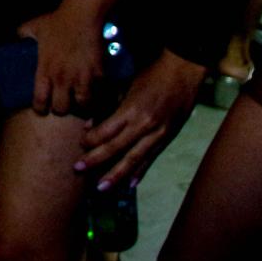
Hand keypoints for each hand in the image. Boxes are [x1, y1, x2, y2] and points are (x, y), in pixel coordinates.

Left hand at [18, 7, 103, 117]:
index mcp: (44, 71)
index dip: (40, 109)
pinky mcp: (99, 74)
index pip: (40, 101)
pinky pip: (100, 91)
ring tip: (82, 100)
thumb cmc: (57, 21)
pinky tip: (97, 90)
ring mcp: (82, 78)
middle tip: (64, 104)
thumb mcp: (34, 27)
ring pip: (83, 104)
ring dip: (82, 104)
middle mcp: (62, 78)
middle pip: (61, 108)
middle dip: (62, 108)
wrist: (82, 16)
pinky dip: (99, 93)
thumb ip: (23, 34)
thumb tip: (17, 36)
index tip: (42, 109)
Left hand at [76, 49, 204, 188]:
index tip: (79, 146)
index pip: (106, 131)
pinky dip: (140, 172)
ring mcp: (158, 134)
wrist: (183, 72)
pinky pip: (151, 159)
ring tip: (102, 188)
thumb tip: (91, 124)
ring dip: (116, 175)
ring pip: (133, 159)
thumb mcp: (125, 85)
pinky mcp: (168, 138)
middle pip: (116, 148)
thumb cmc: (151, 74)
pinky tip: (130, 184)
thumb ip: (108, 105)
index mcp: (131, 110)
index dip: (91, 141)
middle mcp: (144, 125)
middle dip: (96, 161)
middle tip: (77, 170)